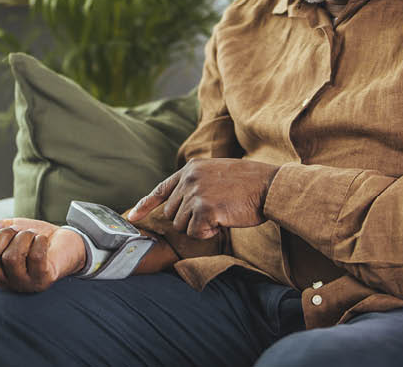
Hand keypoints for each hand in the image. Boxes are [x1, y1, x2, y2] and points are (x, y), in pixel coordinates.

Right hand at [0, 218, 85, 292]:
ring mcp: (24, 283)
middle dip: (1, 235)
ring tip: (32, 235)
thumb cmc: (34, 237)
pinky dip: (38, 242)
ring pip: (11, 257)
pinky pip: (35, 258)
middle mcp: (5, 281)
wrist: (66, 243)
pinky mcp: (43, 280)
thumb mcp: (9, 228)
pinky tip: (43, 240)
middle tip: (16, 231)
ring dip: (23, 236)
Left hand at [128, 159, 279, 238]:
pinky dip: (209, 234)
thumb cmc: (248, 184)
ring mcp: (195, 193)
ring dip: (201, 227)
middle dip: (190, 219)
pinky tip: (224, 222)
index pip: (161, 189)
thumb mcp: (216, 174)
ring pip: (183, 226)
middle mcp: (189, 179)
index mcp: (191, 169)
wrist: (270, 186)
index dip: (145, 205)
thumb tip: (179, 202)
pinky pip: (196, 233)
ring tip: (222, 213)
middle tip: (215, 212)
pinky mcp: (204, 209)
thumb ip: (196, 183)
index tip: (132, 217)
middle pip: (173, 213)